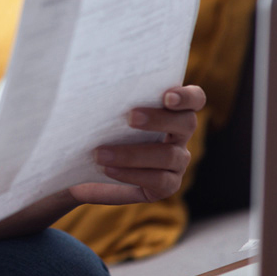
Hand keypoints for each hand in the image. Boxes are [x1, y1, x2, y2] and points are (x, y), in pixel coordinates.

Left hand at [68, 85, 205, 204]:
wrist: (82, 166)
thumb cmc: (95, 131)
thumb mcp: (101, 115)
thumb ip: (109, 102)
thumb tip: (90, 89)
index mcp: (171, 111)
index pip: (194, 99)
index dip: (187, 96)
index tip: (167, 96)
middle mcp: (180, 135)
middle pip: (186, 123)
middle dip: (159, 119)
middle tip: (131, 117)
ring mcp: (178, 162)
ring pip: (169, 155)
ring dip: (133, 154)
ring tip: (101, 153)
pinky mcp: (168, 185)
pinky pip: (158, 180)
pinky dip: (131, 174)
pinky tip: (108, 170)